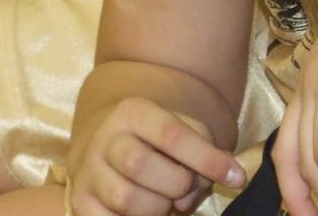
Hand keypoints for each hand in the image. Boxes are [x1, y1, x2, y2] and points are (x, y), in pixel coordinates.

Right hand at [69, 97, 244, 214]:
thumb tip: (228, 176)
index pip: (172, 134)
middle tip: (184, 187)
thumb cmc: (157, 140)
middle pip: (140, 165)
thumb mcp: (181, 129)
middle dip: (175, 184)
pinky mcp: (81, 203)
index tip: (236, 177)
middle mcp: (105, 138)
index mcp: (133, 112)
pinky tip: (146, 210)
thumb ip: (204, 149)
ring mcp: (89, 172)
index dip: (207, 159)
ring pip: (125, 199)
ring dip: (157, 208)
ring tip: (164, 200)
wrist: (108, 144)